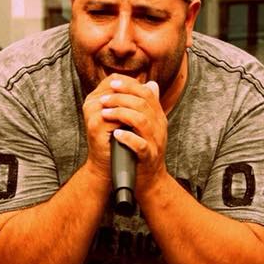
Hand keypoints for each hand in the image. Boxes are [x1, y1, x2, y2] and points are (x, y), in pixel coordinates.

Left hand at [98, 75, 168, 191]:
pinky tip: (116, 134)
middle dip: (121, 98)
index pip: (147, 93)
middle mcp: (159, 127)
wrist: (150, 180)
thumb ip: (147, 106)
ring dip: (121, 114)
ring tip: (105, 113)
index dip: (129, 86)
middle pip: (143, 104)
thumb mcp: (148, 126)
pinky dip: (128, 138)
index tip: (112, 83)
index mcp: (158, 117)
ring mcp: (155, 142)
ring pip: (142, 121)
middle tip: (104, 99)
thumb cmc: (143, 151)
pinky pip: (140, 145)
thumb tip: (151, 84)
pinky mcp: (149, 157)